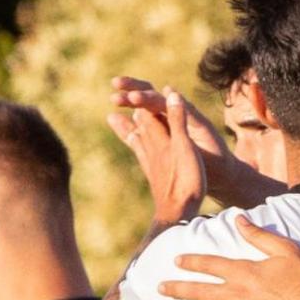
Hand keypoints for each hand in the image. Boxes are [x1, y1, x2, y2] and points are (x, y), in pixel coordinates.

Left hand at [107, 86, 204, 222]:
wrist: (178, 213)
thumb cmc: (185, 181)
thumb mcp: (185, 148)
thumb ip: (177, 121)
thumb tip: (170, 93)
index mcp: (159, 138)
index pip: (147, 112)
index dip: (139, 98)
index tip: (127, 86)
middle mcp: (151, 148)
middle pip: (139, 123)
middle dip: (132, 109)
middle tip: (118, 95)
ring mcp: (151, 162)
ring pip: (137, 138)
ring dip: (127, 126)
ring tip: (113, 118)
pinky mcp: (153, 174)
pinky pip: (140, 153)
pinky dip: (134, 144)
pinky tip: (134, 146)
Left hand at [159, 216, 299, 299]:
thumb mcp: (285, 250)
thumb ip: (258, 235)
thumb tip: (238, 219)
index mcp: (243, 271)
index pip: (209, 264)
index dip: (191, 262)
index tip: (177, 261)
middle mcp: (235, 293)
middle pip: (197, 290)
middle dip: (176, 288)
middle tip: (161, 288)